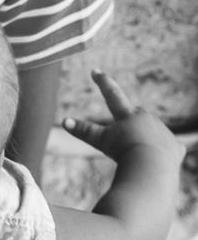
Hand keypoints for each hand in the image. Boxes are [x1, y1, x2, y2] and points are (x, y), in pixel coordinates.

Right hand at [63, 71, 182, 164]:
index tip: (96, 71)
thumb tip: (64, 121)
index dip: (103, 82)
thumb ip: (84, 131)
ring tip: (138, 147)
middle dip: (129, 117)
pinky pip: (169, 146)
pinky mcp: (175, 147)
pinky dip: (163, 149)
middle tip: (122, 123)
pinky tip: (159, 156)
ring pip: (152, 129)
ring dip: (145, 134)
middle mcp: (146, 118)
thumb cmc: (124, 154)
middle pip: (135, 114)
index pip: (112, 94)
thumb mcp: (102, 142)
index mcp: (127, 115)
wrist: (152, 168)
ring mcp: (162, 131)